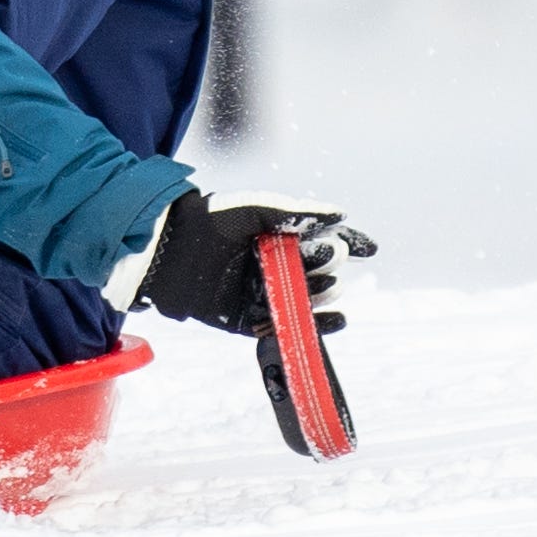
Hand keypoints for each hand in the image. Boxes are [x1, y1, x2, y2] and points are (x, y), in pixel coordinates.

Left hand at [113, 190, 372, 335]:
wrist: (168, 249)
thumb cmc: (210, 220)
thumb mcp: (255, 209)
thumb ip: (296, 212)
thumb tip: (340, 215)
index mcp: (279, 240)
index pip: (323, 244)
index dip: (348, 246)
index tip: (369, 248)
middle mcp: (275, 268)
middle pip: (320, 274)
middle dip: (329, 268)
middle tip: (326, 260)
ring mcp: (263, 295)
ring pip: (308, 301)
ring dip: (324, 296)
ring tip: (324, 286)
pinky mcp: (249, 322)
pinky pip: (286, 328)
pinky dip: (313, 327)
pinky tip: (334, 321)